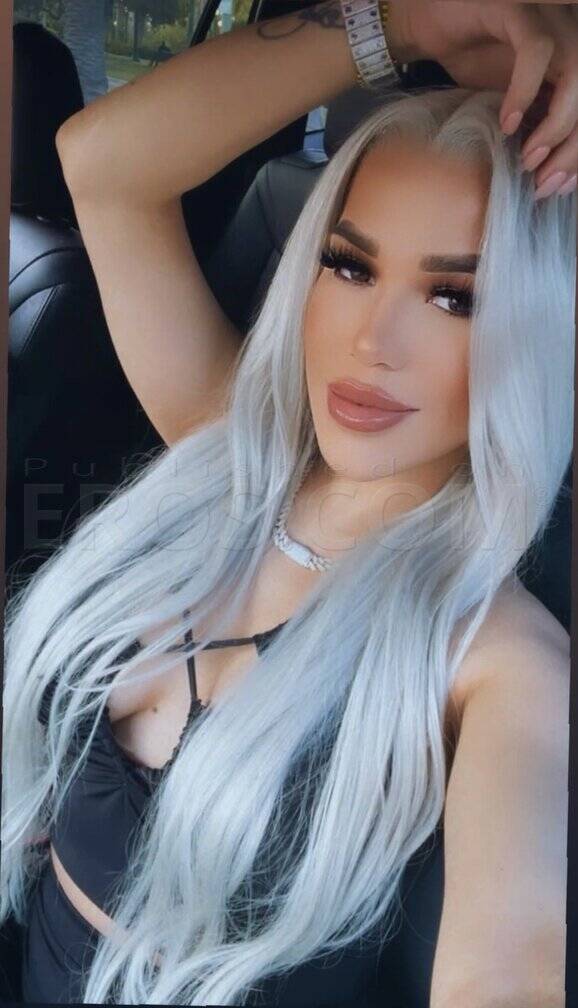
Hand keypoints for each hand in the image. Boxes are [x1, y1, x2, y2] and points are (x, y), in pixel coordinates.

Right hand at [388, 0, 577, 196]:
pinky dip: (526, 91)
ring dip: (557, 125)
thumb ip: (530, 127)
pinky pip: (536, 51)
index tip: (556, 186)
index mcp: (569, 66)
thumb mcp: (506, 105)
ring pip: (576, 73)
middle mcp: (568, 40)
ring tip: (528, 157)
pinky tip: (507, 124)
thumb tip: (546, 178)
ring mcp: (548, 21)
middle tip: (543, 182)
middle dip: (572, 149)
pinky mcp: (519, 10)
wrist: (430, 22)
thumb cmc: (470, 61)